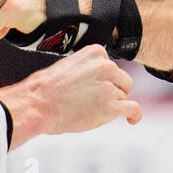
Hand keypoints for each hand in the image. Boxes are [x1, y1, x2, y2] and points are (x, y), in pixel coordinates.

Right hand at [0, 46, 140, 148]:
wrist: (37, 105)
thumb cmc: (46, 88)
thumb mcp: (68, 65)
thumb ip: (88, 68)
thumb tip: (100, 79)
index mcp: (95, 52)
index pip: (111, 66)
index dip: (104, 79)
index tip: (94, 88)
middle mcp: (106, 66)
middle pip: (122, 81)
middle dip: (112, 91)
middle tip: (94, 101)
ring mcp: (110, 87)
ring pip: (123, 97)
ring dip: (112, 105)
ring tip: (92, 112)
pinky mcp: (111, 107)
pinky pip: (133, 109)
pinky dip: (135, 115)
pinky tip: (132, 120)